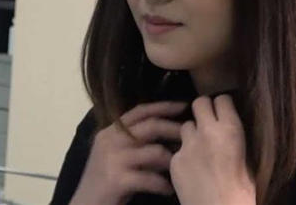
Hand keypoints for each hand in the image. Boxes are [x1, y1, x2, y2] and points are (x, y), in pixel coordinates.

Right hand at [70, 101, 187, 204]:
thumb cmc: (104, 181)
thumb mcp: (115, 154)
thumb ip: (133, 141)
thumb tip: (166, 131)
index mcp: (110, 131)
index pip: (140, 111)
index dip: (163, 106)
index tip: (183, 106)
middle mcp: (110, 140)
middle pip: (151, 126)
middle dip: (174, 129)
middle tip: (191, 136)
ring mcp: (113, 159)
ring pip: (155, 151)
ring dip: (172, 161)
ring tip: (180, 168)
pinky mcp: (117, 179)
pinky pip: (150, 178)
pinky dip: (163, 184)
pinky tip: (169, 190)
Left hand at [170, 95, 255, 204]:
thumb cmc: (243, 191)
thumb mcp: (248, 158)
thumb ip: (236, 138)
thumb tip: (230, 127)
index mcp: (231, 129)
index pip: (222, 99)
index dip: (223, 106)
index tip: (225, 113)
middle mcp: (207, 131)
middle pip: (199, 103)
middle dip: (204, 110)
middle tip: (209, 122)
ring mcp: (188, 146)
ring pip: (186, 125)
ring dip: (193, 132)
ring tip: (200, 147)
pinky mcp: (175, 161)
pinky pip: (179, 149)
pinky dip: (185, 155)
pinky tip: (193, 169)